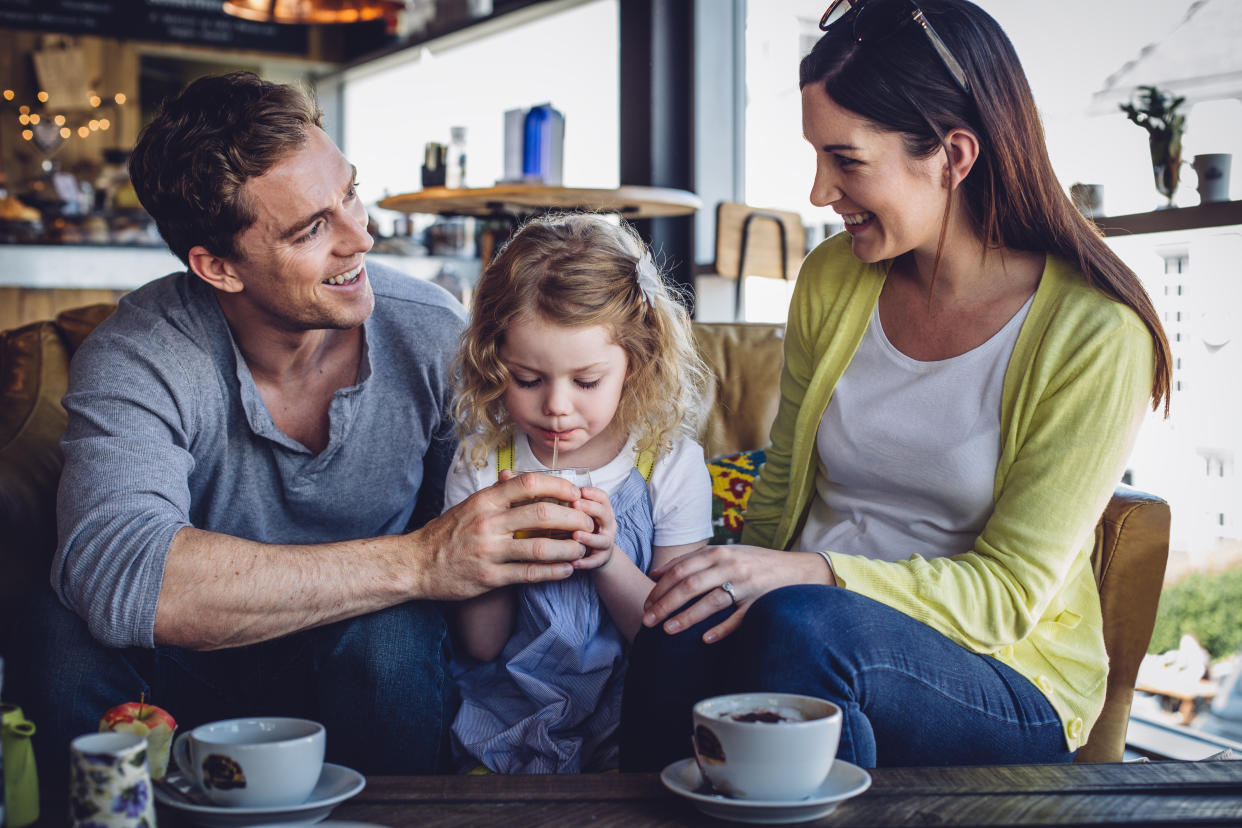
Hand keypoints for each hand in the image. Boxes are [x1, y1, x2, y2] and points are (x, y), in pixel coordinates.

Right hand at [407, 470, 593, 599]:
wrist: (416, 564)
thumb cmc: (447, 533)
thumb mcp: (469, 505)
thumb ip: (497, 493)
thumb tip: (520, 476)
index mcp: (485, 501)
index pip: (528, 484)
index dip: (558, 486)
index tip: (575, 493)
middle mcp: (488, 523)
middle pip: (542, 515)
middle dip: (572, 518)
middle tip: (587, 522)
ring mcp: (488, 552)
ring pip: (539, 548)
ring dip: (568, 549)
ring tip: (581, 549)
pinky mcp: (489, 578)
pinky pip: (528, 574)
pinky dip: (552, 572)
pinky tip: (566, 570)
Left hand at [571, 485, 617, 570]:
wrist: (598, 554)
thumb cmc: (586, 529)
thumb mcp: (583, 515)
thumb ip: (573, 505)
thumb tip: (550, 490)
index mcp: (603, 511)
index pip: (603, 498)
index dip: (593, 493)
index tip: (580, 490)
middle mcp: (607, 526)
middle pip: (604, 514)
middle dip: (591, 508)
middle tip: (576, 505)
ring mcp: (606, 542)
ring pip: (602, 540)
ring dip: (589, 537)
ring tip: (575, 535)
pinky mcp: (601, 559)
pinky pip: (595, 561)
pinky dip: (584, 562)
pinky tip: (573, 563)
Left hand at [641, 545, 834, 642]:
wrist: (798, 570)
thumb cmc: (754, 562)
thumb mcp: (724, 553)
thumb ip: (692, 560)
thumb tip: (656, 574)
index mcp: (719, 552)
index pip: (681, 569)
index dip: (660, 587)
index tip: (646, 603)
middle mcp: (731, 566)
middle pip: (690, 585)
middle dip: (665, 603)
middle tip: (647, 620)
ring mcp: (746, 585)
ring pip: (710, 602)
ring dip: (686, 617)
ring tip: (666, 630)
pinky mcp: (760, 603)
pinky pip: (738, 619)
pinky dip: (720, 629)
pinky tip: (704, 639)